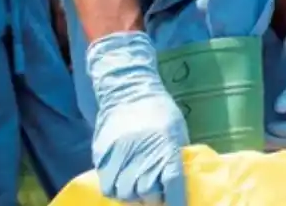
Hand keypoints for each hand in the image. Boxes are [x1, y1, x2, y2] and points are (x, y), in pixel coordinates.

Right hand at [87, 31, 187, 205]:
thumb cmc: (160, 111)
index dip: (177, 202)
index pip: (173, 184)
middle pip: (147, 195)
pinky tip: (124, 186)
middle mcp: (142, 154)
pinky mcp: (102, 157)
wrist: (128, 91)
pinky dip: (116, 191)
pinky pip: (108, 186)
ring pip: (125, 195)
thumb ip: (178, 156)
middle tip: (158, 197)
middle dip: (154, 202)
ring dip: (134, 199)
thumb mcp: (178, 130)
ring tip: (140, 193)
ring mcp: (119, 156)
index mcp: (165, 146)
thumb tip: (183, 180)